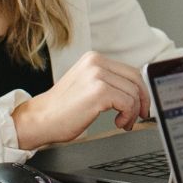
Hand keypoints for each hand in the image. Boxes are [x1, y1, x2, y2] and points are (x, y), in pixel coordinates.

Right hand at [11, 52, 148, 149]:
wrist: (40, 119)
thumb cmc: (62, 109)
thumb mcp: (87, 85)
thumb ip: (107, 82)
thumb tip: (135, 91)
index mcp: (94, 59)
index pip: (130, 71)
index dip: (141, 90)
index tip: (142, 105)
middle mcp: (96, 63)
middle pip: (135, 79)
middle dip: (143, 100)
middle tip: (141, 116)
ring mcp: (97, 76)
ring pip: (134, 93)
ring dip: (133, 112)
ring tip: (123, 123)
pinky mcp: (99, 92)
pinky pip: (128, 103)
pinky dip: (127, 116)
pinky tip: (117, 123)